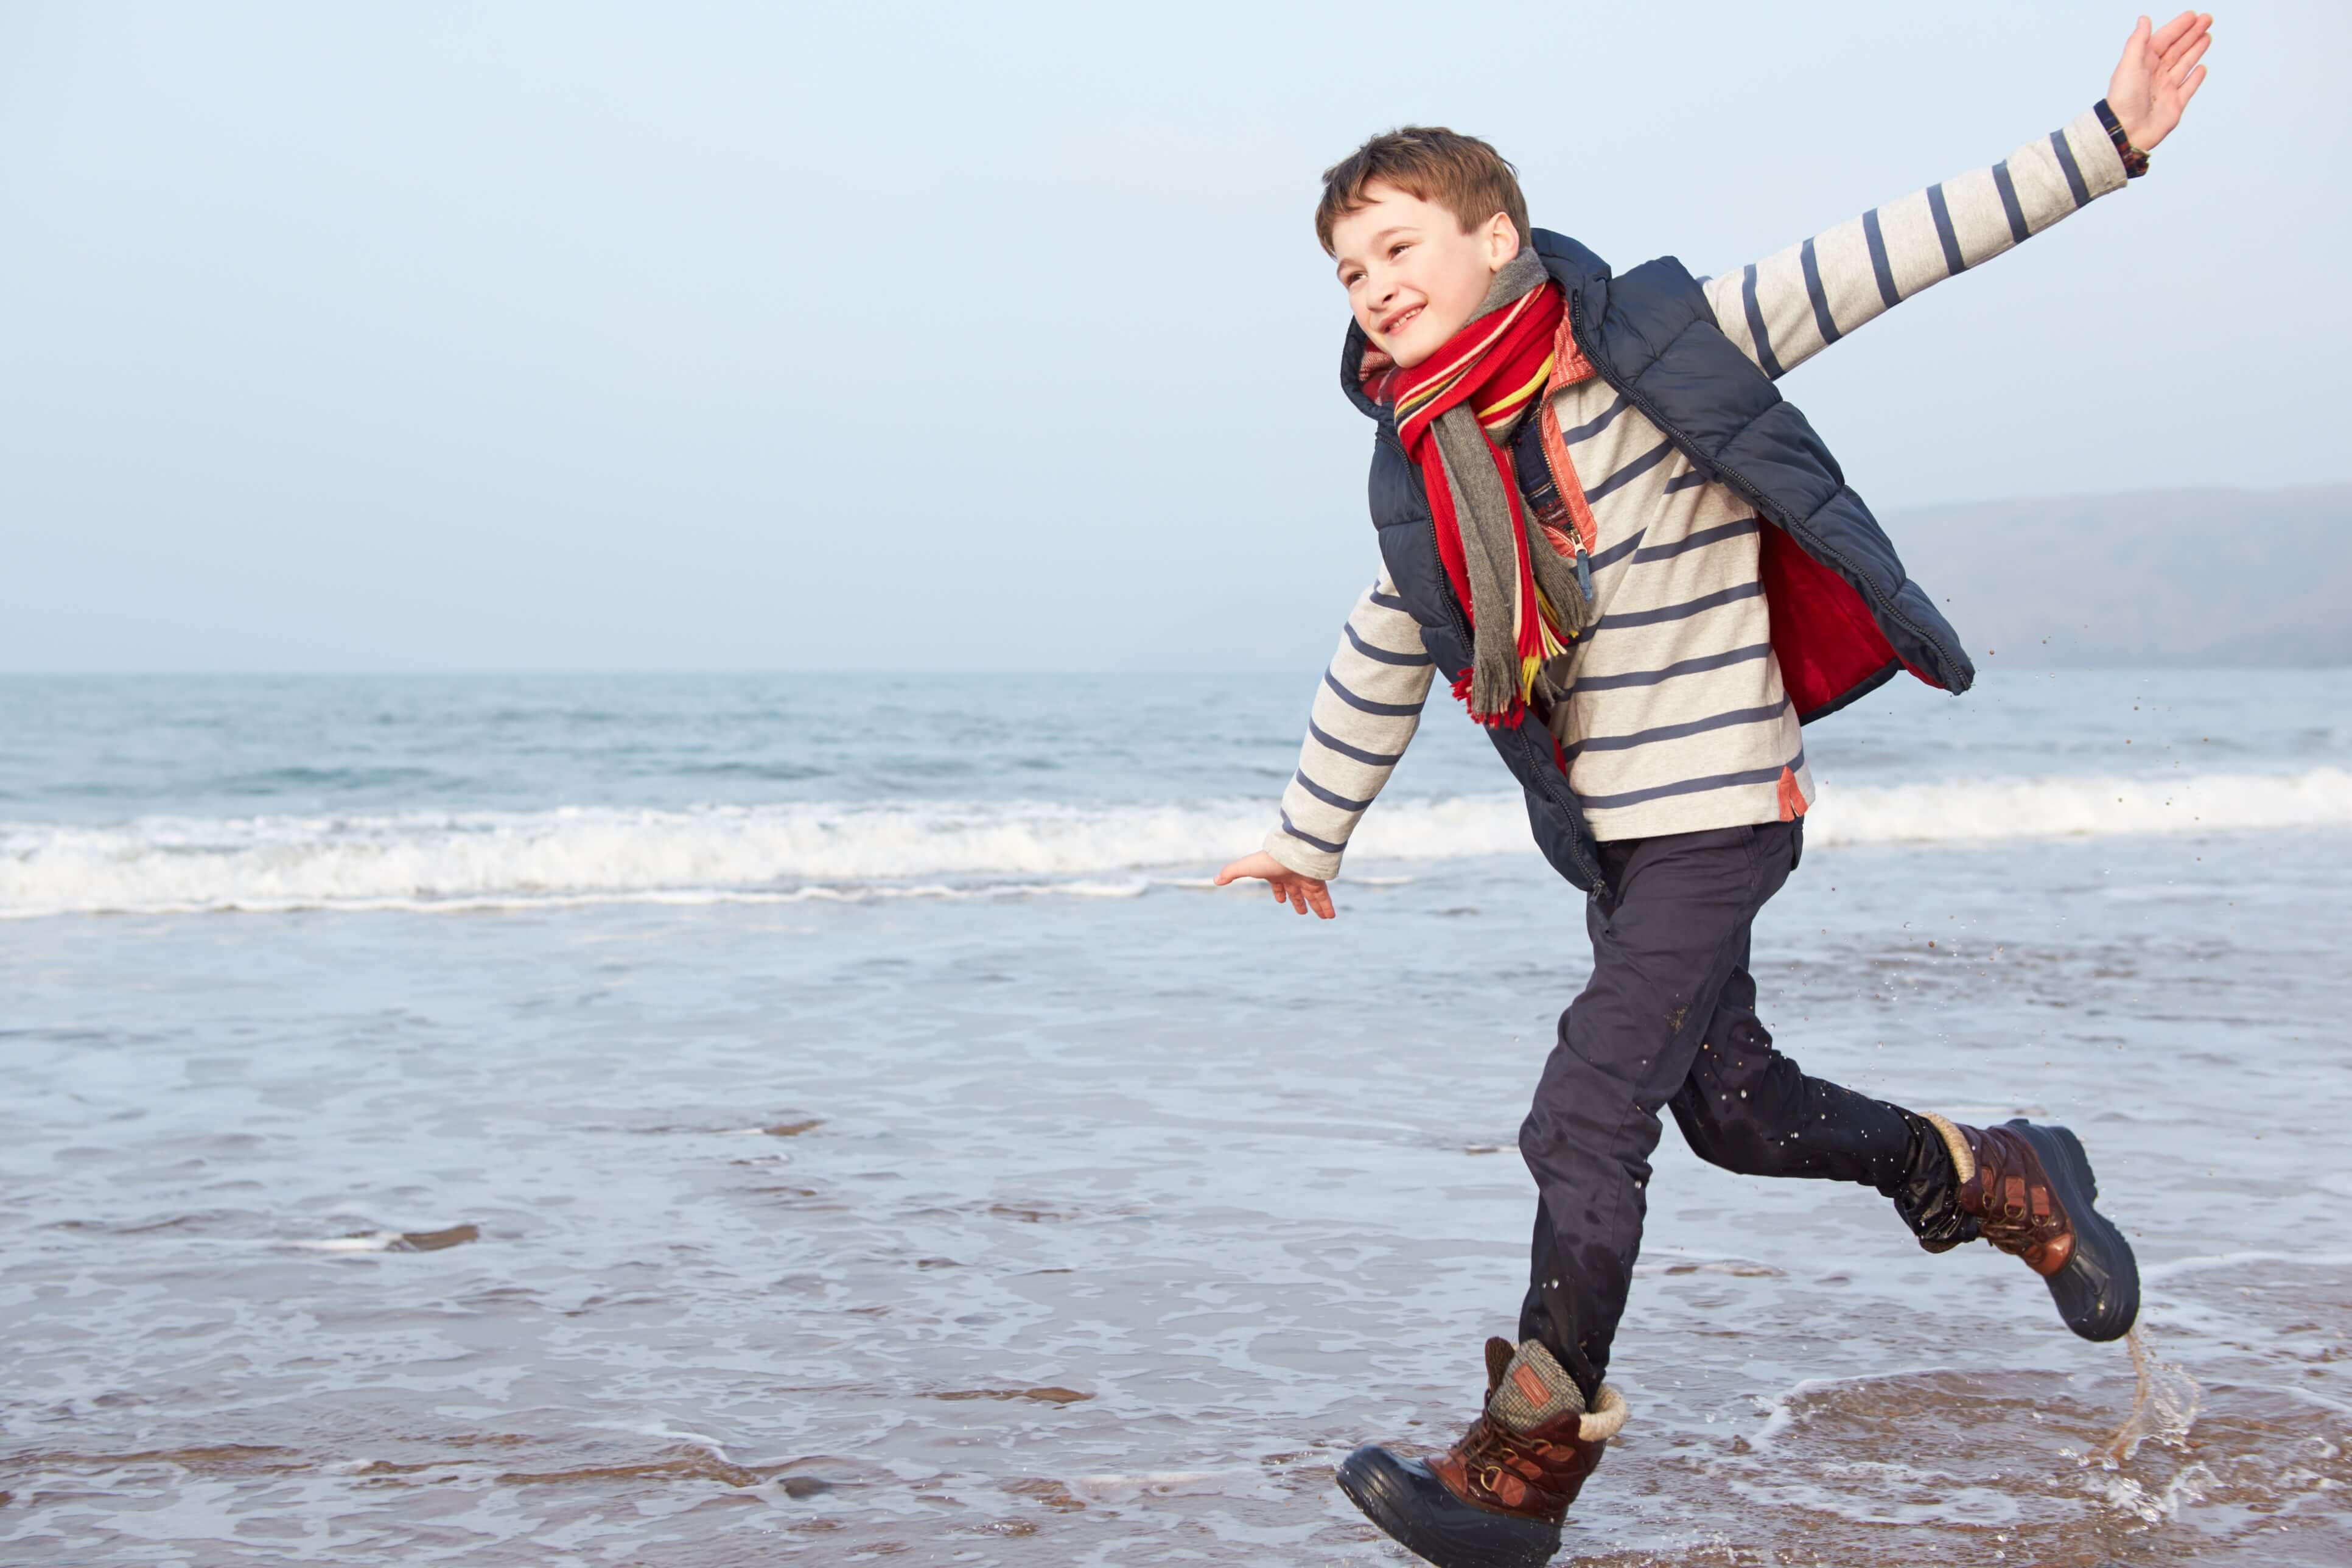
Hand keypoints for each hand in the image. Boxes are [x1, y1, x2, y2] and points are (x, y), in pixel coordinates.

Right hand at [1213, 850, 1335, 919]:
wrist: (1293, 851)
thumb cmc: (1268, 859)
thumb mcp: (1246, 867)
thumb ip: (1231, 872)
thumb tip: (1215, 880)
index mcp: (1276, 874)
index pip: (1278, 886)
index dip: (1280, 893)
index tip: (1281, 900)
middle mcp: (1292, 877)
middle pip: (1297, 892)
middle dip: (1298, 902)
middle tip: (1301, 911)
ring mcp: (1306, 879)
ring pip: (1312, 896)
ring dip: (1317, 907)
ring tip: (1324, 917)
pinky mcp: (1318, 882)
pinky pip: (1324, 897)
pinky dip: (1327, 906)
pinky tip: (1330, 916)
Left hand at [2106, 11, 2211, 151]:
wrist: (2126, 131)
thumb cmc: (2123, 99)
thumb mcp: (2129, 65)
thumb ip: (2138, 41)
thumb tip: (2143, 19)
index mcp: (2143, 64)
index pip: (2163, 40)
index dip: (2178, 27)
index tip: (2193, 15)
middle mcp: (2155, 75)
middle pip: (2177, 49)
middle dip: (2192, 34)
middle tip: (2207, 19)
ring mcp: (2166, 90)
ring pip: (2184, 65)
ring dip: (2195, 50)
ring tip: (2207, 36)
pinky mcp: (2174, 105)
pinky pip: (2188, 88)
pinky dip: (2195, 78)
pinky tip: (2202, 68)